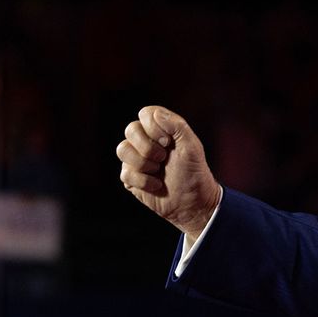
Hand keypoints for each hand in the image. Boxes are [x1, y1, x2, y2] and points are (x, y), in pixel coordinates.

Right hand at [117, 106, 221, 242]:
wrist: (192, 203)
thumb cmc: (194, 173)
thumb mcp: (192, 147)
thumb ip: (177, 126)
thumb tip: (154, 113)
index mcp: (163, 130)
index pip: (146, 114)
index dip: (154, 127)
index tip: (169, 142)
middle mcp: (147, 141)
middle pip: (131, 130)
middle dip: (149, 147)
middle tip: (164, 158)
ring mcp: (137, 158)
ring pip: (122, 149)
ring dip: (145, 164)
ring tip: (160, 171)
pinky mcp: (130, 177)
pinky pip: (125, 173)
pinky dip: (144, 181)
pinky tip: (156, 185)